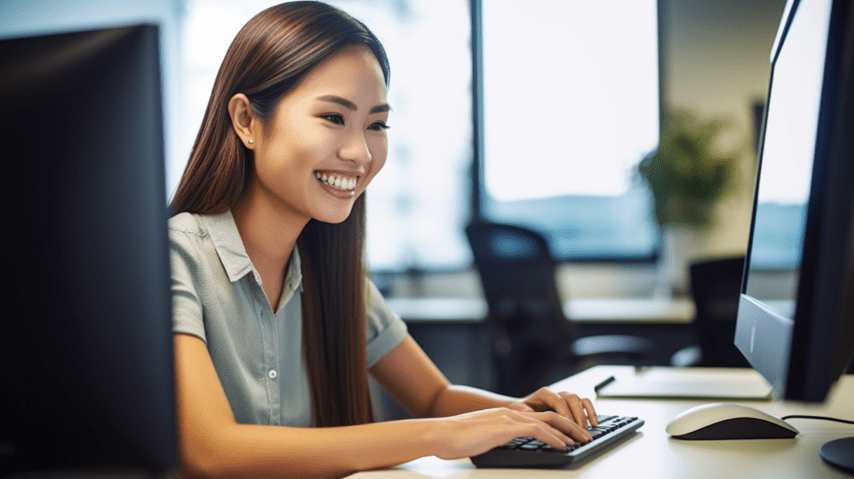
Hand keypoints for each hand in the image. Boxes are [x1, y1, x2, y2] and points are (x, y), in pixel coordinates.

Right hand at [431, 407, 593, 459]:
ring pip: (547, 421)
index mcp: (507, 415)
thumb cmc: (457, 439)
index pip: (541, 417)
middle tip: (587, 435)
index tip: (574, 434)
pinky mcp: (505, 428)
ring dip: (568, 431)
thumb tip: (507, 444)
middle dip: (571, 425)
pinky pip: (536, 431)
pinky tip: (563, 445)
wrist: (441, 434)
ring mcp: (508, 418)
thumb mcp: (484, 437)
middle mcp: (511, 413)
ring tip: (582, 440)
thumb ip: (499, 437)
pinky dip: (553, 438)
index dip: (560, 425)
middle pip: (550, 416)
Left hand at [507, 387, 598, 427]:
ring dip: (585, 414)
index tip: (569, 426)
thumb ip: (529, 414)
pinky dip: (591, 412)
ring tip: (586, 428)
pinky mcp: (572, 403)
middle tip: (580, 430)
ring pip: (580, 399)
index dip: (566, 414)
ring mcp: (566, 397)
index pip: (558, 401)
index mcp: (544, 393)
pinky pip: (585, 403)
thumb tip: (537, 421)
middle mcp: (557, 393)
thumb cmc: (522, 411)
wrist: (523, 409)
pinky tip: (594, 423)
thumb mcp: (521, 412)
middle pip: (571, 399)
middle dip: (577, 415)